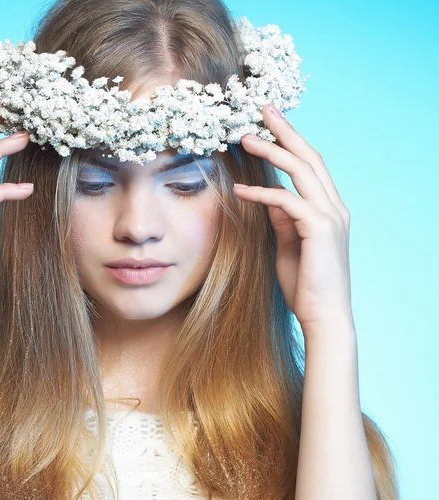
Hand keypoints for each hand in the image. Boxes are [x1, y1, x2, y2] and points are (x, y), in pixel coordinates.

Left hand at [233, 105, 353, 334]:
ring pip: (301, 171)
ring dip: (272, 150)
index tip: (269, 124)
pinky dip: (262, 192)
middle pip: (309, 157)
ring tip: (244, 137)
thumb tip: (269, 197)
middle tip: (262, 108)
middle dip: (285, 130)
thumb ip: (282, 220)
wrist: (323, 316)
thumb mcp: (289, 245)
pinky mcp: (319, 229)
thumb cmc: (306, 285)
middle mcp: (334, 207)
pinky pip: (287, 201)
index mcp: (329, 209)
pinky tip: (239, 190)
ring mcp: (331, 216)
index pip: (310, 167)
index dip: (290, 142)